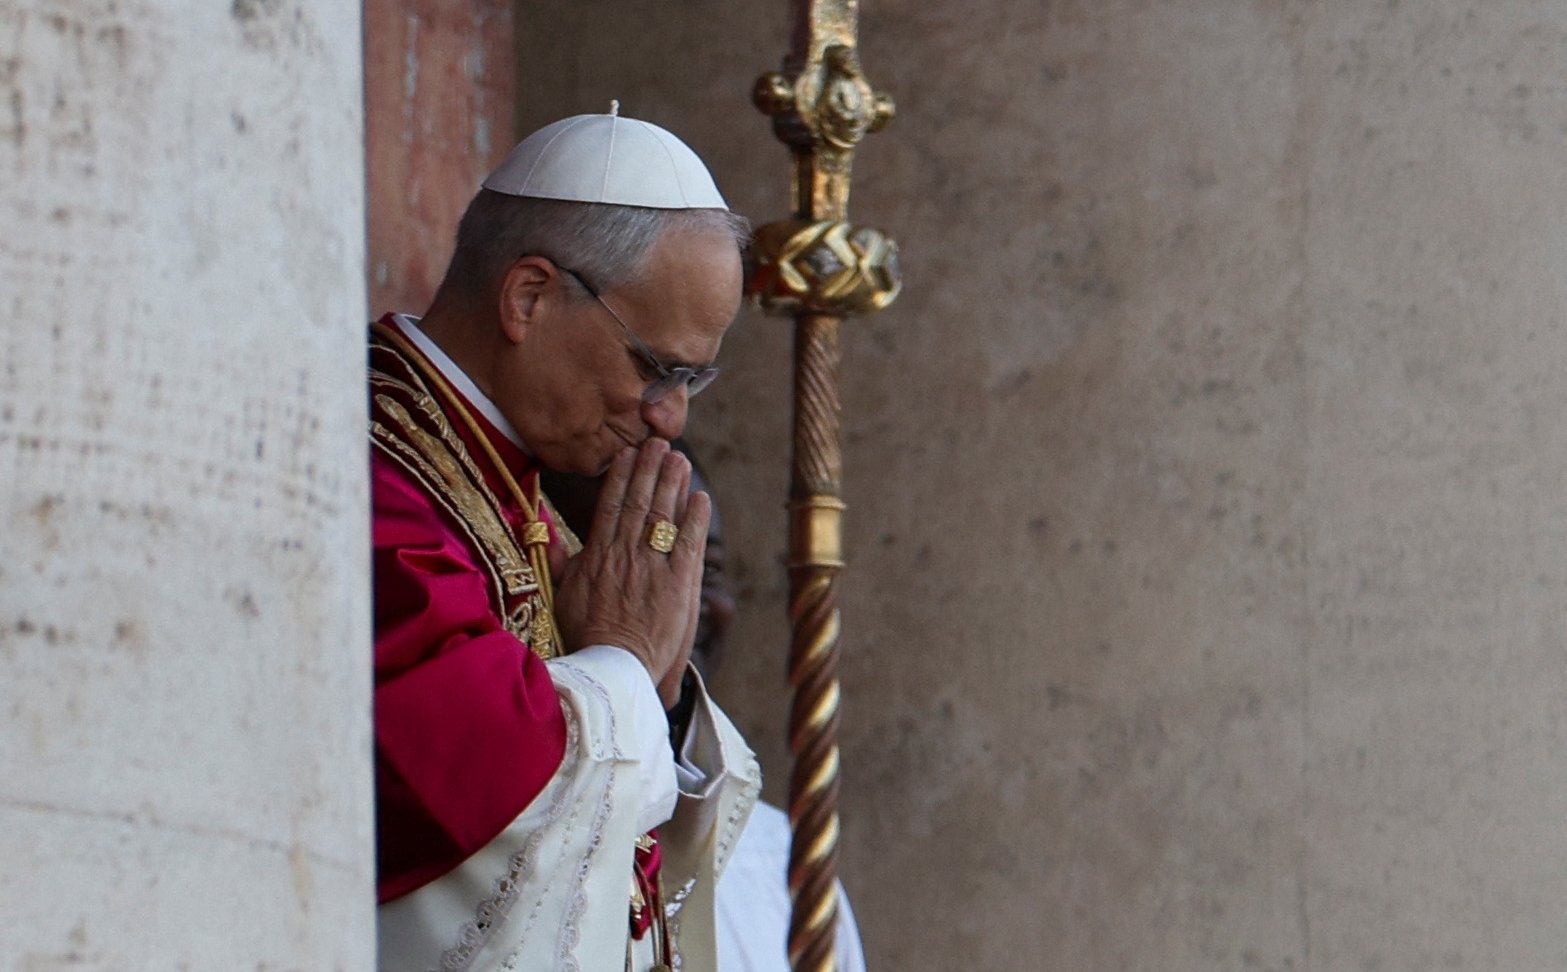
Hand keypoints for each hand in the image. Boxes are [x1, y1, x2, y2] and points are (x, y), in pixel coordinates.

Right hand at [553, 439, 709, 707]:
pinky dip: (696, 519)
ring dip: (673, 484)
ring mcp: (653, 568)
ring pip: (663, 516)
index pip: (611, 506)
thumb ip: (558, 556)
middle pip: (639, 502)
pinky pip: (689, 543)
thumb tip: (541, 524)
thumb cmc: (585, 636)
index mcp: (597, 556)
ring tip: (679, 459)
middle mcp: (625, 556)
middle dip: (650, 469)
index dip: (621, 476)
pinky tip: (701, 497)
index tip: (628, 454)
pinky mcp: (679, 585)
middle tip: (659, 442)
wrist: (613, 669)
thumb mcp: (561, 594)